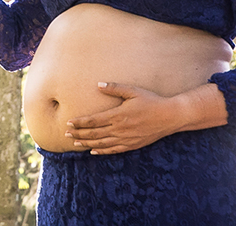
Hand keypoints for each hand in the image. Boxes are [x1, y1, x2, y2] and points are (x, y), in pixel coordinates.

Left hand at [65, 82, 184, 154]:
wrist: (169, 116)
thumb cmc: (151, 101)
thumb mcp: (133, 91)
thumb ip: (114, 89)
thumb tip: (98, 85)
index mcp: (118, 115)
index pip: (93, 121)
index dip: (80, 123)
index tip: (69, 123)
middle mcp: (119, 129)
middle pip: (94, 133)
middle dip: (79, 134)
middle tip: (66, 134)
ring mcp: (126, 138)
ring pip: (102, 143)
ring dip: (87, 143)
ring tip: (75, 143)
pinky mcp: (132, 144)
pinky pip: (114, 150)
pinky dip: (102, 151)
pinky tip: (94, 151)